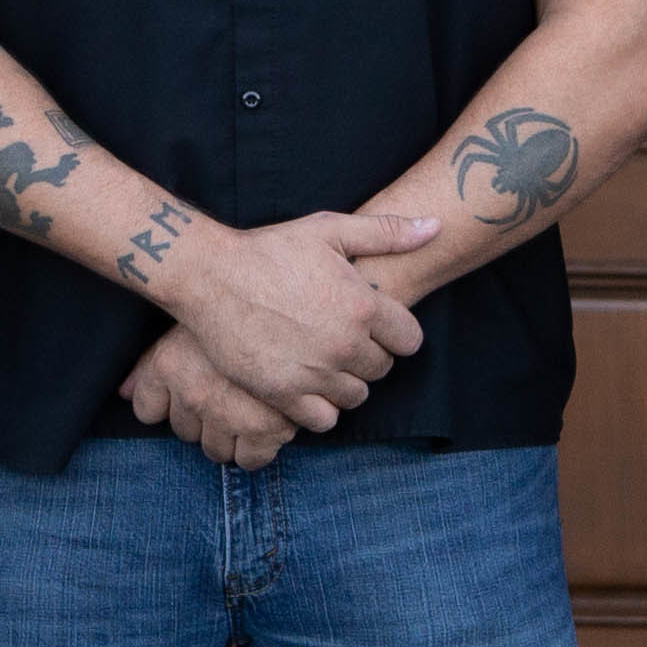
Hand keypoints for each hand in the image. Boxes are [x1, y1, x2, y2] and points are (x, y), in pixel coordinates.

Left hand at [122, 326, 301, 469]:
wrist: (299, 300)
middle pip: (184, 431)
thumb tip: (124, 392)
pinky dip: (258, 449)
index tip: (190, 389)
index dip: (168, 402)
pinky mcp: (266, 430)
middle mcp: (193, 393)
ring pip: (215, 450)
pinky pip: (251, 459)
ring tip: (247, 407)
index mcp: (169, 365)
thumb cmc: (241, 308)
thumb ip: (152, 364)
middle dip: (203, 417)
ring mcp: (228, 414)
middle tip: (227, 392)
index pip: (148, 411)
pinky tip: (267, 426)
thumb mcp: (191, 325)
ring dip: (229, 434)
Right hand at [159, 211, 438, 430]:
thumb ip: (387, 232)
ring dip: (343, 383)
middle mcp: (345, 343)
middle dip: (367, 356)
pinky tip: (304, 384)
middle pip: (382, 369)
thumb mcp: (328, 230)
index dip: (393, 333)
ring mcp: (315, 372)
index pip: (409, 341)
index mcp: (362, 305)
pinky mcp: (284, 393)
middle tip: (339, 339)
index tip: (371, 325)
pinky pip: (323, 419)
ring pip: (355, 396)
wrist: (211, 276)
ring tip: (321, 361)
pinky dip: (318, 408)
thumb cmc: (270, 249)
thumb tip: (435, 228)